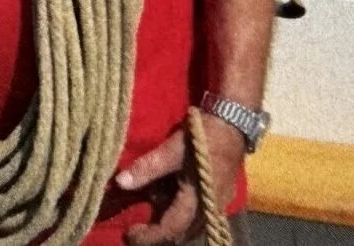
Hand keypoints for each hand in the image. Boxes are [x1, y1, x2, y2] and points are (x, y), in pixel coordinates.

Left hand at [115, 116, 242, 245]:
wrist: (233, 121)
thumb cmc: (203, 135)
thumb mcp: (172, 149)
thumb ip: (147, 168)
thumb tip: (120, 183)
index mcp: (199, 201)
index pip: (171, 229)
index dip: (148, 236)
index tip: (128, 234)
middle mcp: (211, 209)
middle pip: (182, 233)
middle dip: (159, 232)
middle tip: (138, 225)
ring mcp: (218, 203)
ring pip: (191, 225)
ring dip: (171, 221)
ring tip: (152, 206)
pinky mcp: (220, 195)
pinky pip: (199, 214)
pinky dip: (181, 211)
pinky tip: (170, 194)